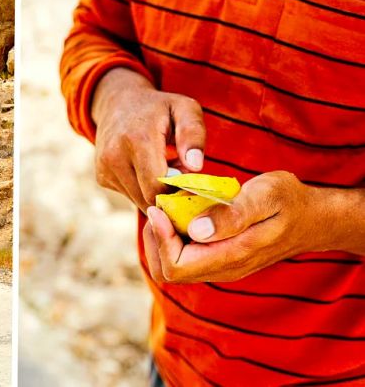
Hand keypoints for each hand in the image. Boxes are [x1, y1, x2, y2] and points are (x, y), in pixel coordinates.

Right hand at [92, 68, 205, 209]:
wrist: (118, 102)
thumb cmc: (158, 107)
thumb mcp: (184, 108)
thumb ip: (194, 135)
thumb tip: (195, 166)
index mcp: (137, 140)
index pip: (157, 187)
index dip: (177, 188)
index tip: (187, 175)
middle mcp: (115, 156)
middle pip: (148, 198)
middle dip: (167, 192)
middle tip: (177, 172)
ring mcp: (105, 168)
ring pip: (138, 200)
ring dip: (154, 191)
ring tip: (161, 167)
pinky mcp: (101, 177)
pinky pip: (129, 195)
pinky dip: (141, 189)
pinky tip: (144, 169)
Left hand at [144, 171, 321, 282]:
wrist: (311, 218)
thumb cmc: (289, 201)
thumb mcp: (266, 196)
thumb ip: (233, 215)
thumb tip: (195, 230)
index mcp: (231, 257)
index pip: (175, 266)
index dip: (160, 240)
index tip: (160, 208)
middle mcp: (221, 269)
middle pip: (166, 271)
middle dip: (155, 240)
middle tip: (159, 207)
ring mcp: (219, 266)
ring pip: (171, 266)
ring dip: (161, 239)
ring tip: (168, 208)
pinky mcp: (216, 258)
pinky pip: (183, 257)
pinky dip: (172, 237)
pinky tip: (179, 213)